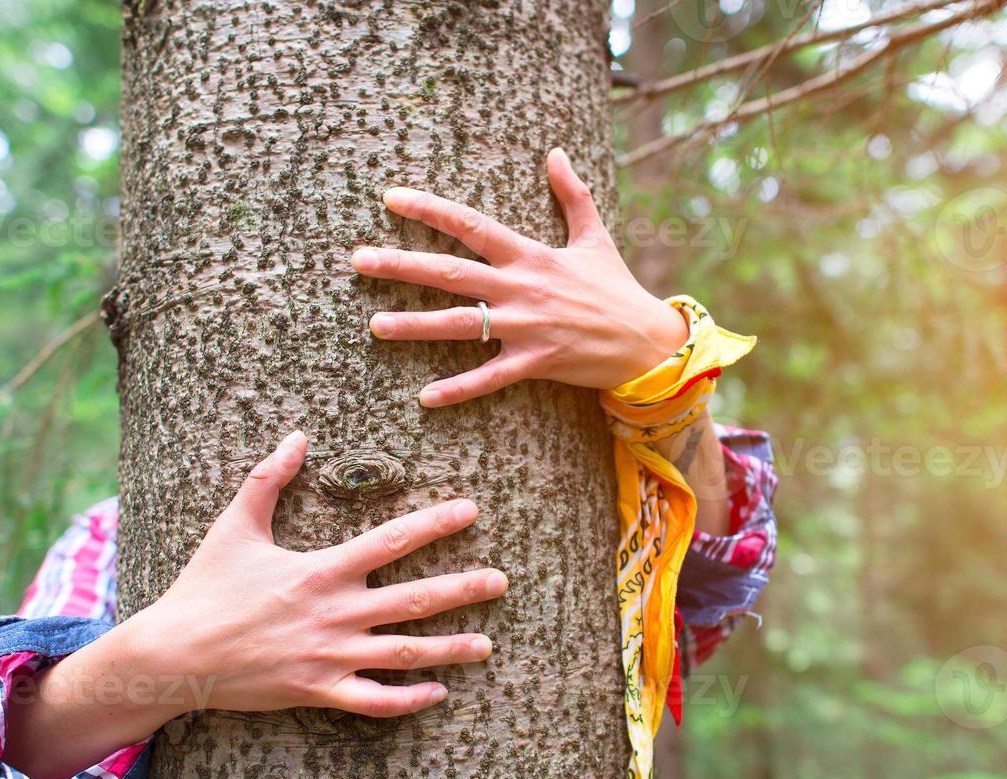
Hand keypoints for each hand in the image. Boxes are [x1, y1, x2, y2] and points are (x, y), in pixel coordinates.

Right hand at [122, 430, 506, 717]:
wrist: (175, 655)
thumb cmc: (205, 587)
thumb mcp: (234, 526)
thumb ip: (269, 479)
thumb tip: (298, 435)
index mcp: (320, 570)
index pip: (390, 541)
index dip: (434, 524)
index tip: (471, 511)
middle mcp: (334, 614)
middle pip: (413, 600)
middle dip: (462, 589)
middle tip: (502, 581)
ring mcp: (329, 657)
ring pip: (404, 654)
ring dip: (449, 649)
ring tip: (487, 644)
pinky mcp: (318, 692)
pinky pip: (374, 701)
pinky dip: (408, 700)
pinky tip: (439, 693)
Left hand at [352, 147, 689, 407]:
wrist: (647, 340)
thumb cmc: (615, 289)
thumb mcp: (594, 237)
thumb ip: (572, 195)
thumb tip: (556, 153)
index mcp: (530, 255)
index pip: (471, 225)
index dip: (430, 209)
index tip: (390, 198)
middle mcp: (522, 288)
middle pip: (451, 272)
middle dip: (402, 264)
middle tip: (358, 260)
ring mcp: (527, 326)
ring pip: (461, 325)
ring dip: (415, 325)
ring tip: (375, 325)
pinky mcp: (535, 362)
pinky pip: (489, 377)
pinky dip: (458, 389)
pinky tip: (424, 397)